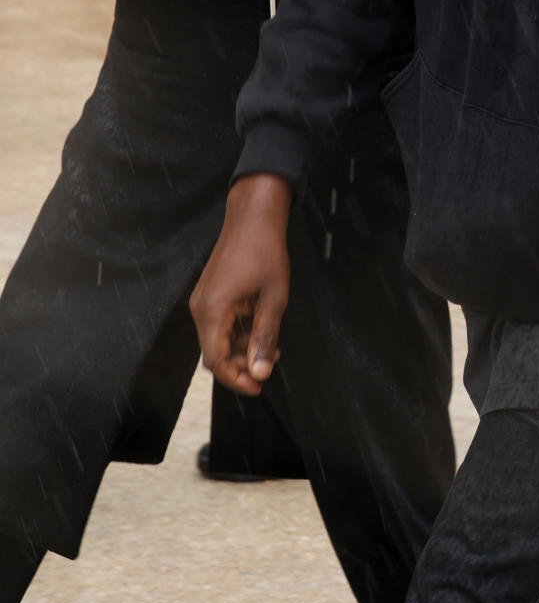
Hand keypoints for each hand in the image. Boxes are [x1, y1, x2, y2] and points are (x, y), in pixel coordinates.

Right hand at [190, 173, 293, 395]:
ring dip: (242, 348)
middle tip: (270, 364)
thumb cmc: (265, 253)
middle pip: (215, 352)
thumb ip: (265, 337)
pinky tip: (260, 329)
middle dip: (241, 364)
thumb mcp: (273, 298)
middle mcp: (201, 308)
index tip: (259, 386)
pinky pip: (220, 323)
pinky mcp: (210, 293)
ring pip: (218, 339)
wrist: (253, 216)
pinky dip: (238, 332)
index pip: (215, 361)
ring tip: (272, 346)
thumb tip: (260, 373)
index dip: (236, 379)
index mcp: (212, 311)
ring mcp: (203, 300)